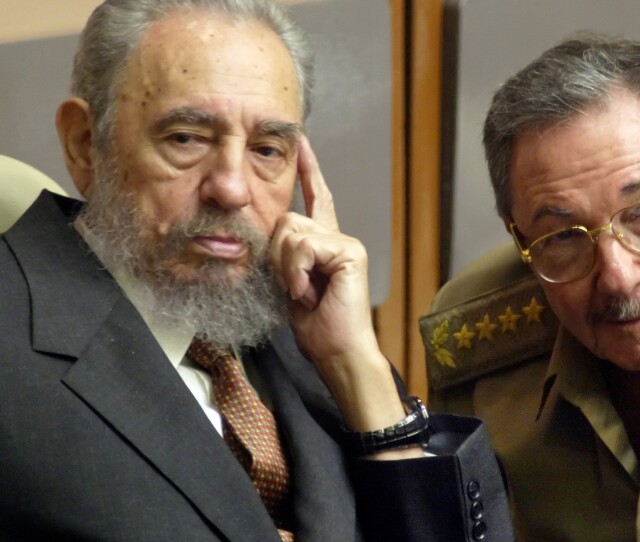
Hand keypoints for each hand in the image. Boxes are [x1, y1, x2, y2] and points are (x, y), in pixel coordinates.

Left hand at [269, 135, 375, 363]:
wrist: (337, 351)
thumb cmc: (316, 326)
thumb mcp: (289, 283)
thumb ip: (283, 254)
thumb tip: (272, 232)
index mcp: (324, 244)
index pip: (316, 198)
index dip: (308, 170)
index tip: (301, 143)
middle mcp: (337, 237)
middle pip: (286, 219)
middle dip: (277, 257)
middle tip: (294, 288)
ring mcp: (346, 242)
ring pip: (291, 232)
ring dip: (287, 269)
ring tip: (304, 293)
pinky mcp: (349, 250)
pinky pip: (304, 247)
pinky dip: (298, 273)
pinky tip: (310, 291)